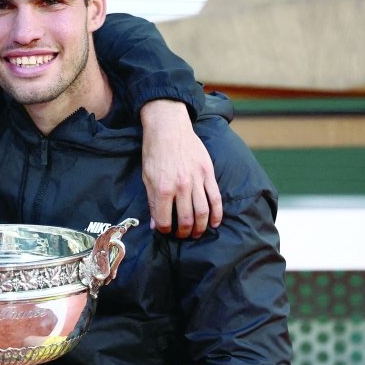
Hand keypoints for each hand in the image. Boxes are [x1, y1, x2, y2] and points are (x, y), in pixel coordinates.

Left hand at [139, 99, 221, 237]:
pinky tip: (214, 223)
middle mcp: (181, 187)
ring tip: (197, 233)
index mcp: (163, 189)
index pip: (165, 220)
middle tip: (183, 235)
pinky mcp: (208, 173)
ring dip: (201, 227)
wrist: (168, 128)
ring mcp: (196, 180)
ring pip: (203, 212)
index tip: (167, 231)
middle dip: (185, 232)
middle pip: (187, 220)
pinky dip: (217, 213)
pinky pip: (216, 197)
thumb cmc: (154, 152)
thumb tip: (155, 224)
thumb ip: (152, 202)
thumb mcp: (147, 177)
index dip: (166, 230)